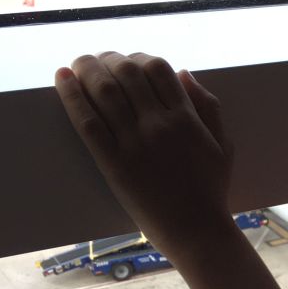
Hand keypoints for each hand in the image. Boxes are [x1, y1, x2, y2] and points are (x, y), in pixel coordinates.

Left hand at [54, 52, 234, 261]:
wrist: (196, 231)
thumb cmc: (211, 191)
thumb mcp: (223, 145)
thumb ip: (209, 107)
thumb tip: (184, 73)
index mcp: (187, 119)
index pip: (158, 69)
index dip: (140, 57)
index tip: (129, 61)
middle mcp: (159, 126)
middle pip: (127, 72)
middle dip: (109, 58)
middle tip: (99, 60)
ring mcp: (135, 144)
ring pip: (104, 90)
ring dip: (86, 68)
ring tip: (78, 63)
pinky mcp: (114, 163)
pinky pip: (87, 121)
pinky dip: (71, 95)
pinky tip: (62, 79)